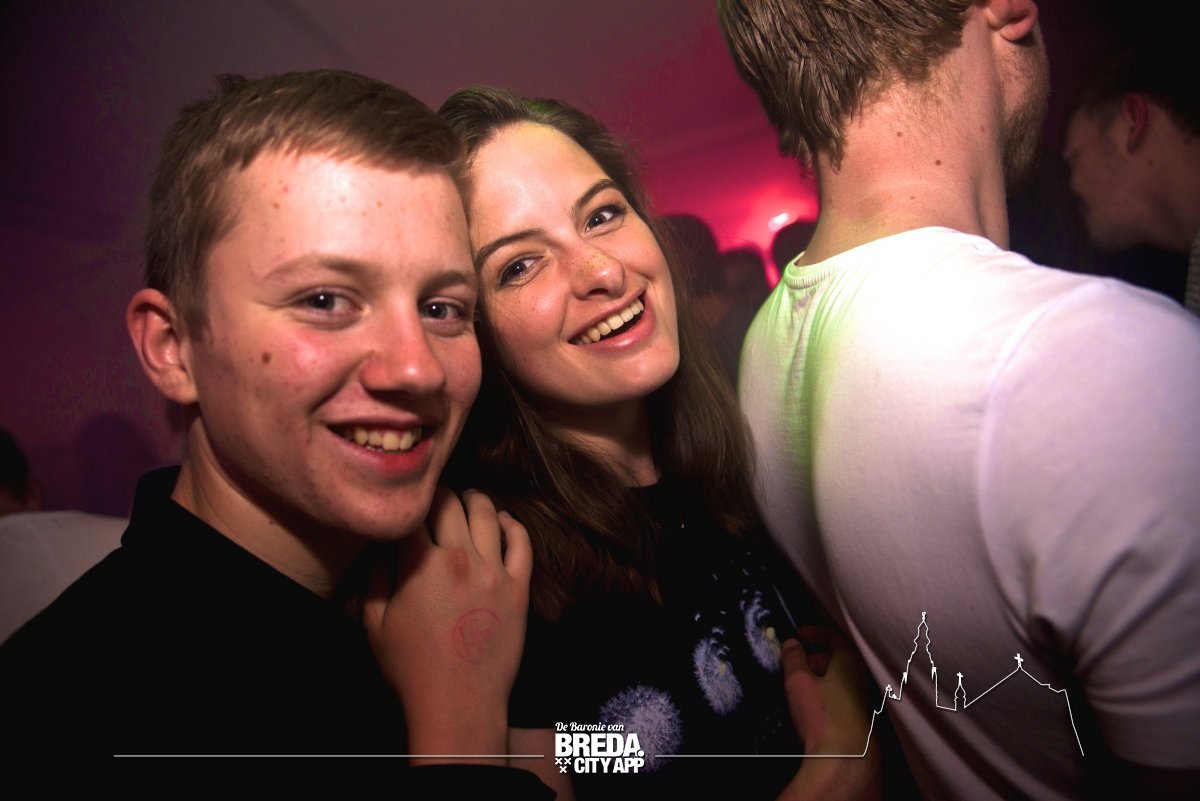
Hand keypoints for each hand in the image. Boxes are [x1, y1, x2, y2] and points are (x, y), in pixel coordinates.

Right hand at [364, 487, 532, 762]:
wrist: (459, 702)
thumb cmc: (412, 667)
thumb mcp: (375, 623)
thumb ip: (376, 577)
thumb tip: (382, 546)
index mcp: (422, 565)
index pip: (414, 512)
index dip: (408, 503)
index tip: (406, 503)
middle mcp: (461, 559)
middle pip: (451, 503)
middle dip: (439, 495)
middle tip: (435, 497)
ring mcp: (494, 572)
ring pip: (488, 515)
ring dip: (475, 500)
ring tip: (469, 499)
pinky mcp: (519, 588)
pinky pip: (521, 543)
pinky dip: (512, 525)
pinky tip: (503, 520)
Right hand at [777, 626, 880, 800]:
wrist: (845, 759)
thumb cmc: (822, 715)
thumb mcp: (798, 681)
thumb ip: (793, 658)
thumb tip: (792, 644)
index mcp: (849, 661)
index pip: (833, 637)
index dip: (815, 632)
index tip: (799, 633)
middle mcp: (860, 677)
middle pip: (837, 658)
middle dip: (814, 658)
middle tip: (794, 665)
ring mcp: (863, 699)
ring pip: (839, 679)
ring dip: (820, 678)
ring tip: (800, 689)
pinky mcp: (860, 718)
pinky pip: (840, 696)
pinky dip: (826, 694)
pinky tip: (813, 709)